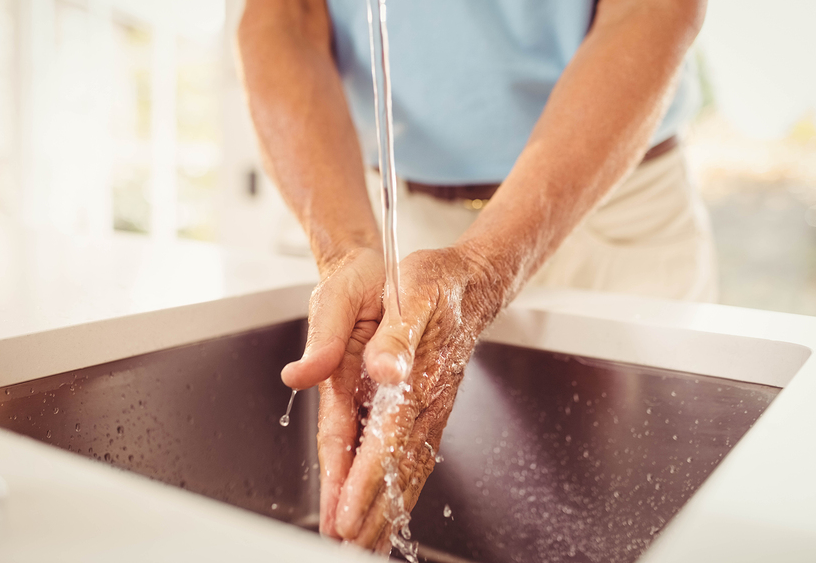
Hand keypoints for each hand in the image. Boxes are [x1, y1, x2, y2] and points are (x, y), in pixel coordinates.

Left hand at [282, 243, 502, 553]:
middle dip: (372, 509)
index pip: (386, 440)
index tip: (346, 516)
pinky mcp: (430, 405)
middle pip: (397, 466)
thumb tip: (383, 371)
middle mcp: (426, 400)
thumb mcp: (411, 294)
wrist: (469, 279)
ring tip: (368, 541)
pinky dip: (402, 486)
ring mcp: (431, 406)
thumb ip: (395, 336)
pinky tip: (394, 503)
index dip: (365, 481)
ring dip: (387, 506)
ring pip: (407, 466)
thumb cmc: (435, 282)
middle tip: (349, 545)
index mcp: (414, 376)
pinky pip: (414, 454)